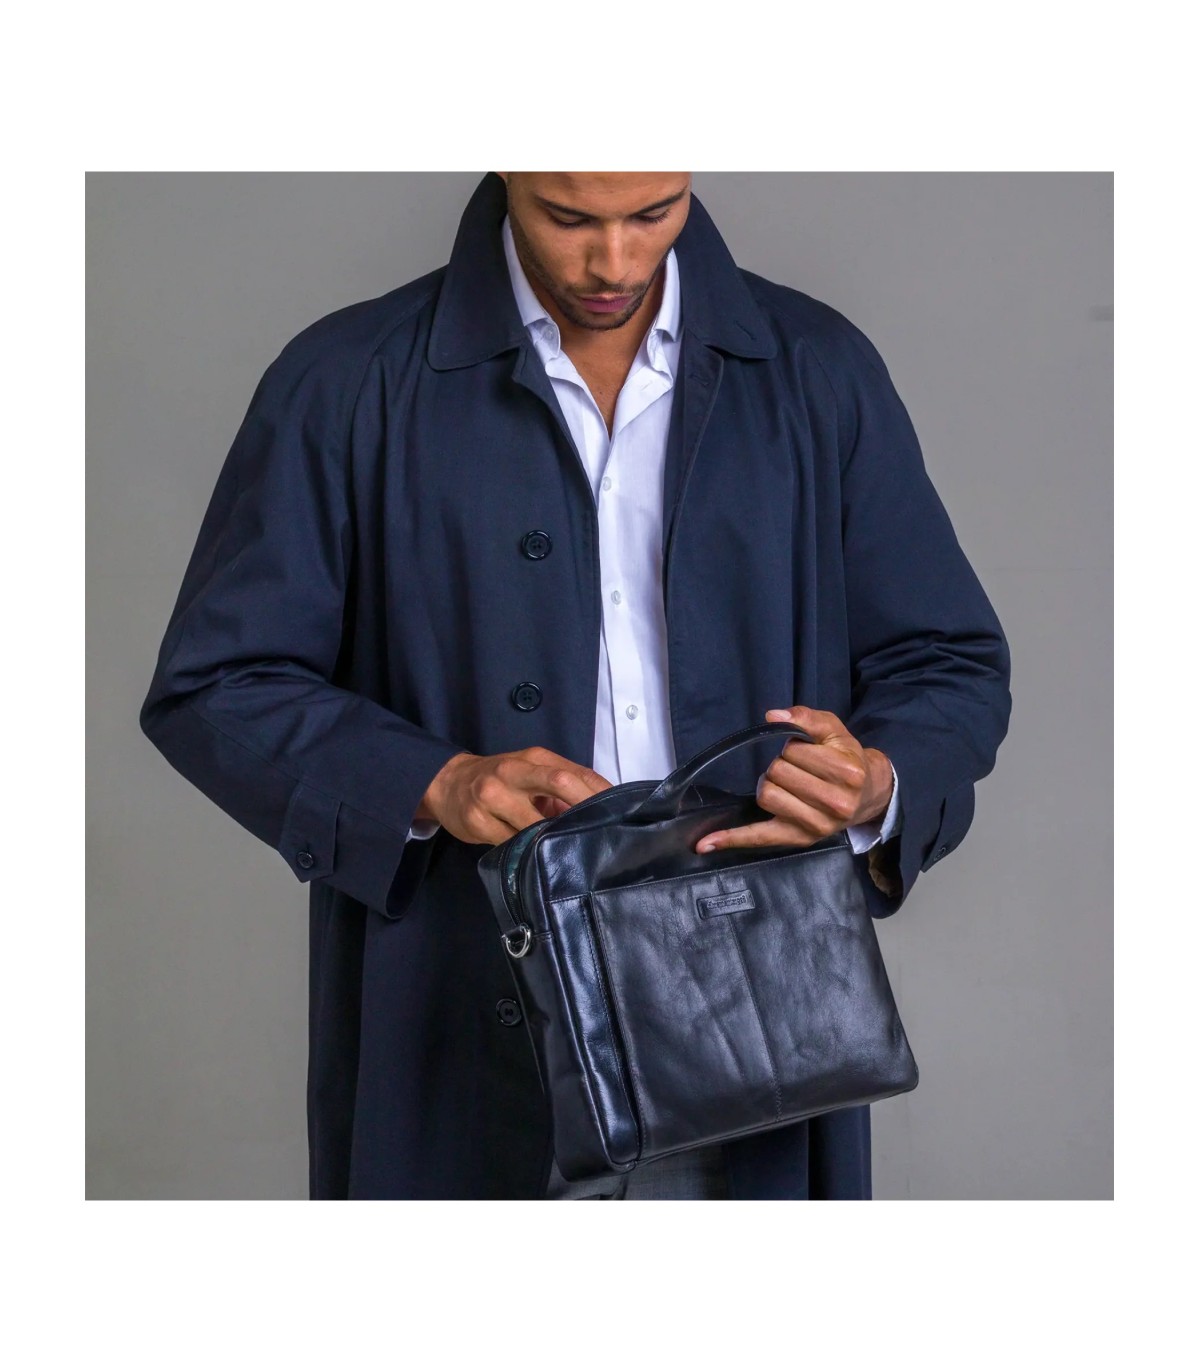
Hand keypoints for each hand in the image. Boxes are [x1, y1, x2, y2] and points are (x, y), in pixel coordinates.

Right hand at [417, 747, 612, 846]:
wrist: (447, 782)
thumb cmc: (500, 778)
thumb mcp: (530, 772)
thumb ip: (562, 787)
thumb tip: (599, 809)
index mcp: (533, 758)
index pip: (574, 772)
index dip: (600, 792)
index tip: (620, 811)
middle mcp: (513, 772)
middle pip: (559, 783)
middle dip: (585, 807)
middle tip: (604, 831)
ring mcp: (492, 796)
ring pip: (533, 823)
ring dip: (554, 838)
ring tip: (572, 851)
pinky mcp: (476, 821)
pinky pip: (510, 843)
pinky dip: (527, 852)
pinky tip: (537, 858)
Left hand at [694, 705, 892, 854]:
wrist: (868, 794)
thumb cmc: (846, 758)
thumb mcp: (834, 730)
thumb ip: (805, 717)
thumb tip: (772, 717)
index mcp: (846, 773)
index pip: (793, 752)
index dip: (794, 747)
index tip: (807, 752)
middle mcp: (835, 803)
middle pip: (777, 773)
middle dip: (782, 765)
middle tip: (799, 770)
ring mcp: (817, 825)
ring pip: (766, 796)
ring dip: (770, 785)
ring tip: (790, 785)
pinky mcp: (798, 839)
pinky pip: (758, 838)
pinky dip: (731, 839)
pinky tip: (706, 843)